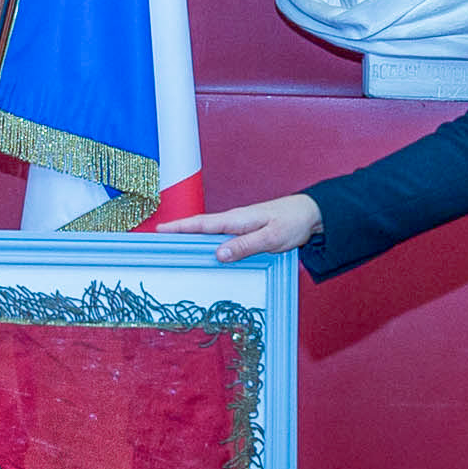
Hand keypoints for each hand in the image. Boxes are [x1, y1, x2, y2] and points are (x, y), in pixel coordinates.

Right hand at [158, 194, 322, 263]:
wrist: (311, 214)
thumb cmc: (292, 223)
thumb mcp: (271, 238)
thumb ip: (245, 246)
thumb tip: (218, 254)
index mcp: (236, 219)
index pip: (201, 224)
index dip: (179, 227)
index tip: (158, 229)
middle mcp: (233, 221)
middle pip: (199, 228)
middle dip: (177, 232)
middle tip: (156, 241)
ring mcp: (238, 226)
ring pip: (209, 233)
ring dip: (191, 238)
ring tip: (172, 248)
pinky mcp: (245, 232)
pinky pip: (220, 238)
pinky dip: (207, 242)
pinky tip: (204, 253)